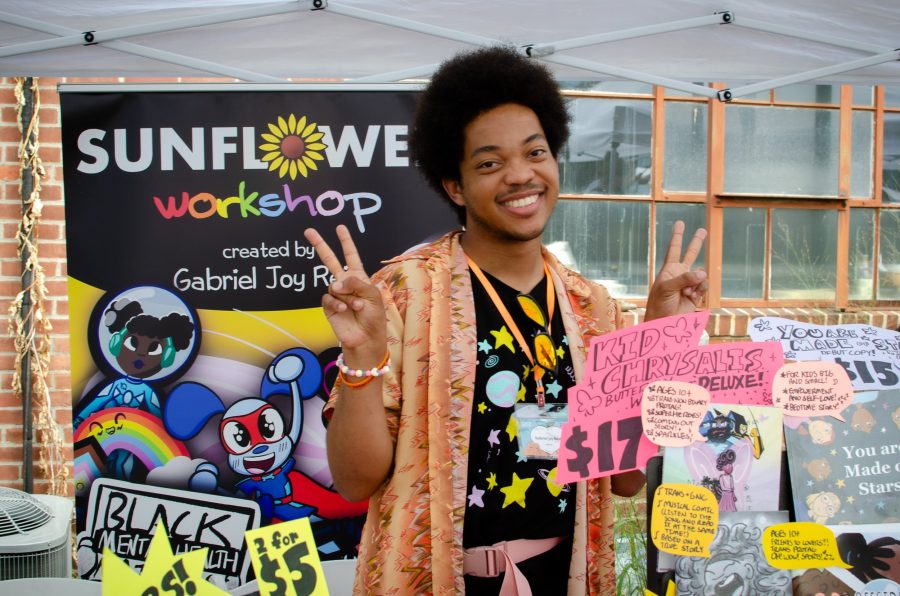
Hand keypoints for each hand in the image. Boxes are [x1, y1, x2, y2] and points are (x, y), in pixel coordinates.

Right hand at [303, 225, 386, 360]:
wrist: (366, 338)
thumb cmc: (373, 317)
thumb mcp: (372, 295)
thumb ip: (356, 282)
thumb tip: (336, 282)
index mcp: (359, 278)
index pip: (351, 256)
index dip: (346, 242)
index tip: (340, 228)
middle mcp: (346, 284)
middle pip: (330, 261)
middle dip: (320, 245)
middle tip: (309, 231)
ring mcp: (336, 294)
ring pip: (334, 285)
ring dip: (347, 296)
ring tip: (357, 306)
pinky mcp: (328, 306)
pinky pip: (328, 298)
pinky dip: (337, 304)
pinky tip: (343, 310)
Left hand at [645, 220, 707, 320]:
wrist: (665, 321)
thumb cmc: (659, 303)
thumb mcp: (667, 288)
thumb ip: (684, 278)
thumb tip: (703, 273)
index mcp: (669, 269)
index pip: (674, 249)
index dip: (677, 236)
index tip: (680, 223)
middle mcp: (680, 274)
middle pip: (690, 254)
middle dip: (696, 242)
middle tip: (703, 230)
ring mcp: (689, 283)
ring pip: (701, 274)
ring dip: (695, 283)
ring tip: (685, 293)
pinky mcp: (696, 293)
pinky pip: (704, 286)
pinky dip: (699, 291)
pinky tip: (691, 297)